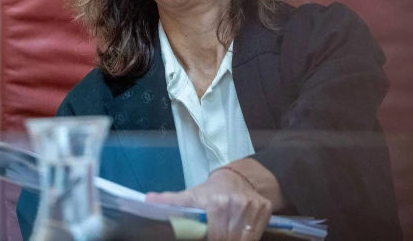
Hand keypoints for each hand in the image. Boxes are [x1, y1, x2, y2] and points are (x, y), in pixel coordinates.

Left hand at [145, 167, 272, 240]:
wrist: (238, 178)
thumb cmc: (210, 192)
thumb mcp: (190, 196)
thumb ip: (172, 201)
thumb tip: (147, 201)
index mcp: (215, 202)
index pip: (214, 235)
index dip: (210, 239)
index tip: (206, 238)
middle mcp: (236, 204)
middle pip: (227, 239)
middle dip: (219, 240)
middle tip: (212, 238)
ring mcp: (253, 207)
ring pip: (243, 240)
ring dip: (233, 240)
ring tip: (223, 236)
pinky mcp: (265, 210)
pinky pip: (256, 235)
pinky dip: (246, 239)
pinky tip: (236, 235)